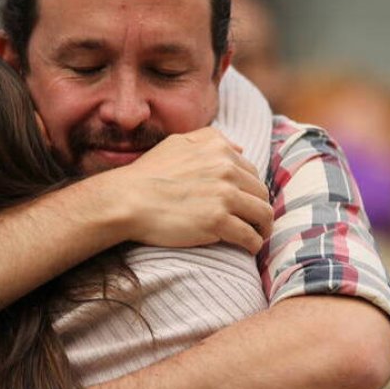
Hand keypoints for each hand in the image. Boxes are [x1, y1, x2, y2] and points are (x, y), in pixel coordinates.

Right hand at [103, 127, 273, 252]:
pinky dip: (253, 244)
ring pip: (263, 214)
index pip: (251, 172)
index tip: (246, 204)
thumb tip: (240, 148)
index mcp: (219, 150)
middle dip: (260, 209)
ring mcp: (224, 196)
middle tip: (255, 224)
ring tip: (257, 237)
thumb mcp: (178, 143)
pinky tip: (248, 248)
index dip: (250, 191)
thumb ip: (210, 140)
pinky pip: (249, 236)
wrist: (127, 200)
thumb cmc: (147, 174)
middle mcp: (226, 169)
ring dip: (263, 228)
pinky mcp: (218, 221)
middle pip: (261, 193)